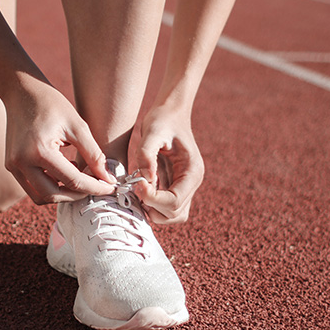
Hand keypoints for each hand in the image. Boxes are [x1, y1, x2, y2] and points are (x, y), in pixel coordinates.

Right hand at [3, 78, 115, 203]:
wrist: (22, 91)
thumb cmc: (52, 104)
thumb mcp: (78, 126)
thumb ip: (94, 154)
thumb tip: (108, 178)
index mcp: (40, 151)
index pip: (73, 180)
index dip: (95, 187)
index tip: (111, 187)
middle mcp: (21, 162)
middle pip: (54, 195)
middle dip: (77, 195)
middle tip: (96, 185)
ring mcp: (13, 166)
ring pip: (40, 196)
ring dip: (62, 194)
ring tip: (80, 178)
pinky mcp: (11, 166)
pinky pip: (32, 187)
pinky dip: (50, 186)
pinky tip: (65, 172)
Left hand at [130, 105, 203, 223]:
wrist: (170, 113)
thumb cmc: (163, 120)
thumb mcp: (152, 131)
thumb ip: (147, 154)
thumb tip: (145, 179)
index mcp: (192, 171)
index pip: (175, 201)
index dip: (153, 199)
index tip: (137, 184)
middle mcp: (191, 183)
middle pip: (175, 213)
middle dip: (152, 206)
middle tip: (136, 187)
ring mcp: (184, 186)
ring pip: (171, 215)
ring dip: (152, 209)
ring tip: (138, 189)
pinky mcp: (174, 186)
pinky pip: (165, 207)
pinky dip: (151, 204)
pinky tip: (140, 188)